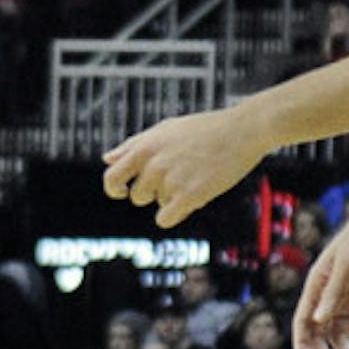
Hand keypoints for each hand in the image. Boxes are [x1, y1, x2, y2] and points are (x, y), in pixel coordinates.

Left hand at [102, 106, 268, 227]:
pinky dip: (177, 214)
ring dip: (172, 198)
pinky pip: (166, 219)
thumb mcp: (164, 129)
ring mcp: (170, 180)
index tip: (124, 191)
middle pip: (138, 196)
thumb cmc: (203, 129)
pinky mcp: (189, 195)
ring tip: (193, 178)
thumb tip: (106, 159)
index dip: (114, 188)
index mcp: (144, 146)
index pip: (111, 176)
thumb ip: (133, 145)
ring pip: (158, 205)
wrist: (242, 131)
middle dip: (152, 193)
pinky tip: (192, 199)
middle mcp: (153, 164)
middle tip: (174, 180)